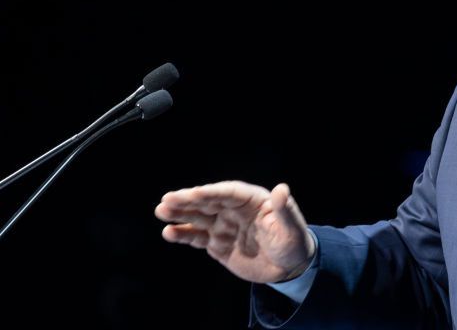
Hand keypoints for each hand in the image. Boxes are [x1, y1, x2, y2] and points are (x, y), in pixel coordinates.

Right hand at [155, 181, 315, 283]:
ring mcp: (224, 226)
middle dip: (188, 200)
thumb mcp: (292, 228)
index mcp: (253, 201)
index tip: (194, 193)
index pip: (229, 193)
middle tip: (168, 200)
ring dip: (180, 214)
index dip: (212, 192)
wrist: (289, 267)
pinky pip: (197, 237)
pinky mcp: (217, 244)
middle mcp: (235, 210)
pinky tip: (169, 232)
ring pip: (199, 217)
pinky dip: (183, 235)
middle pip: (209, 202)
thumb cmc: (294, 243)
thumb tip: (281, 189)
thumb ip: (285, 210)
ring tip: (162, 211)